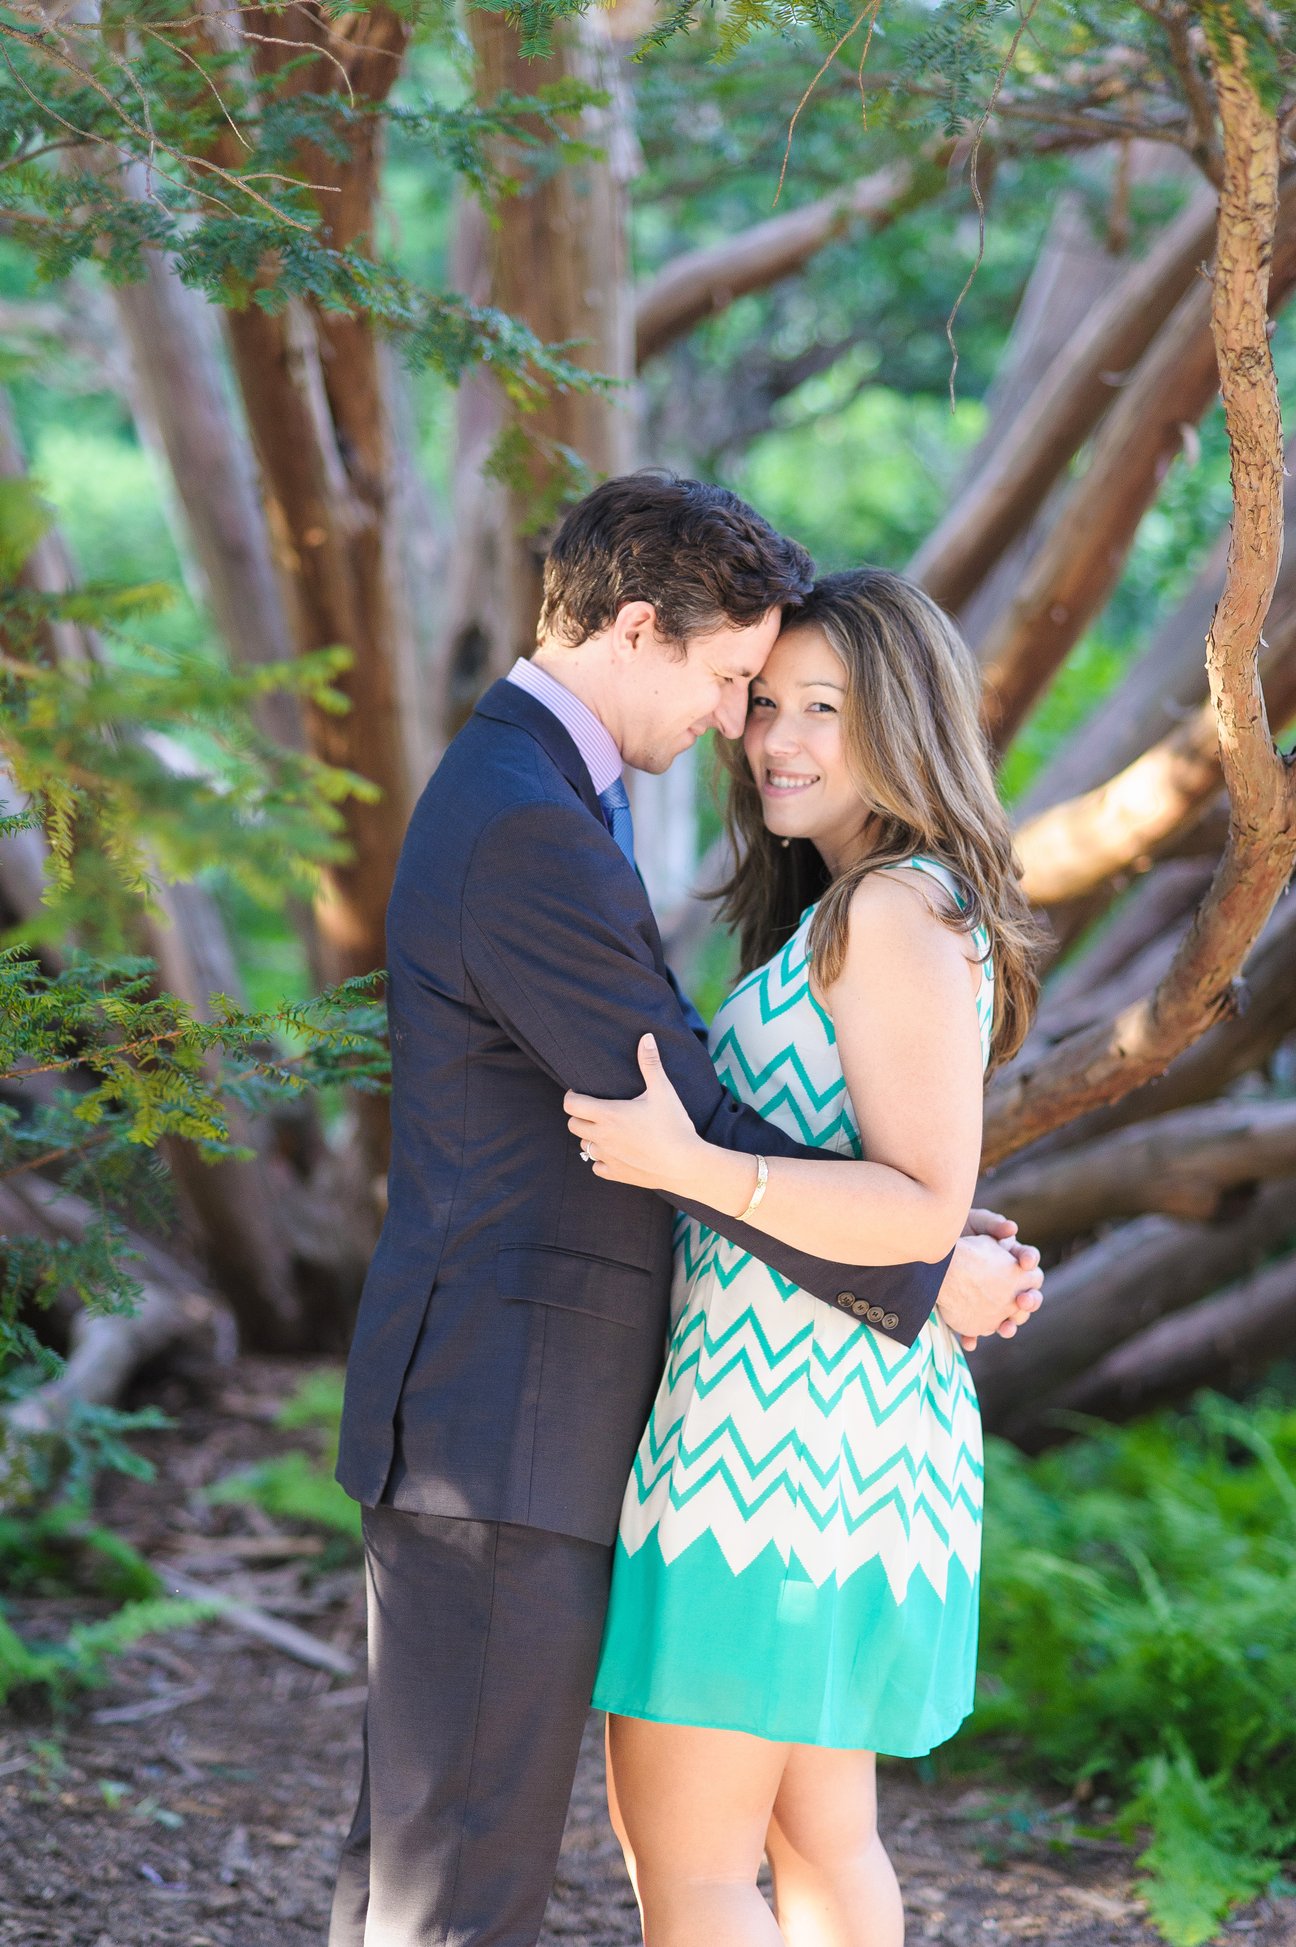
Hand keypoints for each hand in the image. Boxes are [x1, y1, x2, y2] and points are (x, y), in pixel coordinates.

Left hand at [564, 1034, 701, 1191]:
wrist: (685, 1164)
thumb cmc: (674, 1126)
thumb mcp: (663, 1091)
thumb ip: (650, 1064)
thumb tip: (646, 1038)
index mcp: (608, 1115)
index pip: (571, 1105)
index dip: (573, 1097)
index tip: (583, 1093)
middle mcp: (602, 1137)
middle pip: (573, 1125)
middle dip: (581, 1116)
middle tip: (598, 1110)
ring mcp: (607, 1157)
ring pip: (584, 1145)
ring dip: (591, 1136)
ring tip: (609, 1130)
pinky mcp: (616, 1174)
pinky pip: (596, 1166)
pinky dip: (601, 1159)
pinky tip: (616, 1152)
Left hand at [937, 1223, 1043, 1352]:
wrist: (930, 1251)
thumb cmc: (957, 1230)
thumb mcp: (974, 1223)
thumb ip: (993, 1224)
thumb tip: (1012, 1229)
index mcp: (1011, 1258)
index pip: (1029, 1260)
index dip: (1029, 1260)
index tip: (1024, 1262)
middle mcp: (1007, 1282)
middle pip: (1027, 1295)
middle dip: (1030, 1300)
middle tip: (1022, 1301)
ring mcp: (991, 1300)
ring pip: (1007, 1318)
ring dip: (1009, 1326)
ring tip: (1005, 1329)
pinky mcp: (971, 1312)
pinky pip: (976, 1329)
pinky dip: (973, 1337)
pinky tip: (969, 1342)